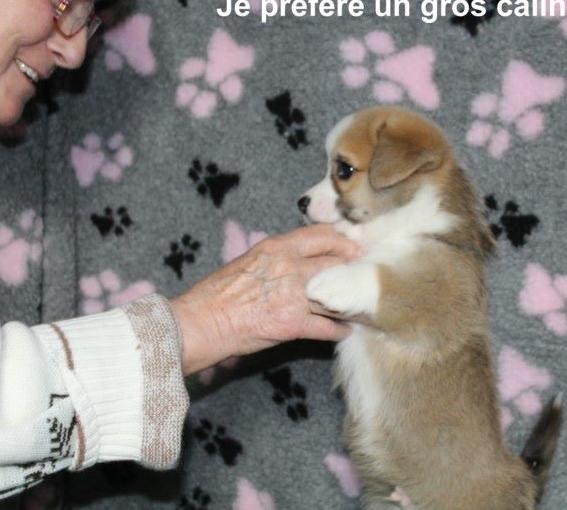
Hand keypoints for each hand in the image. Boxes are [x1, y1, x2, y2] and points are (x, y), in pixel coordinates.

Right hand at [170, 224, 359, 374]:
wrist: (202, 322)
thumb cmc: (217, 292)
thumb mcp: (248, 260)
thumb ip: (278, 257)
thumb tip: (301, 258)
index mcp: (278, 247)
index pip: (324, 236)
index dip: (344, 242)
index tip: (353, 249)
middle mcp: (291, 267)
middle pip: (338, 263)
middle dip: (353, 271)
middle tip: (364, 277)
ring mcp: (295, 296)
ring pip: (337, 295)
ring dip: (351, 303)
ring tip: (361, 307)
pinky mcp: (294, 324)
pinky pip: (328, 327)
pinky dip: (339, 331)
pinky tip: (346, 331)